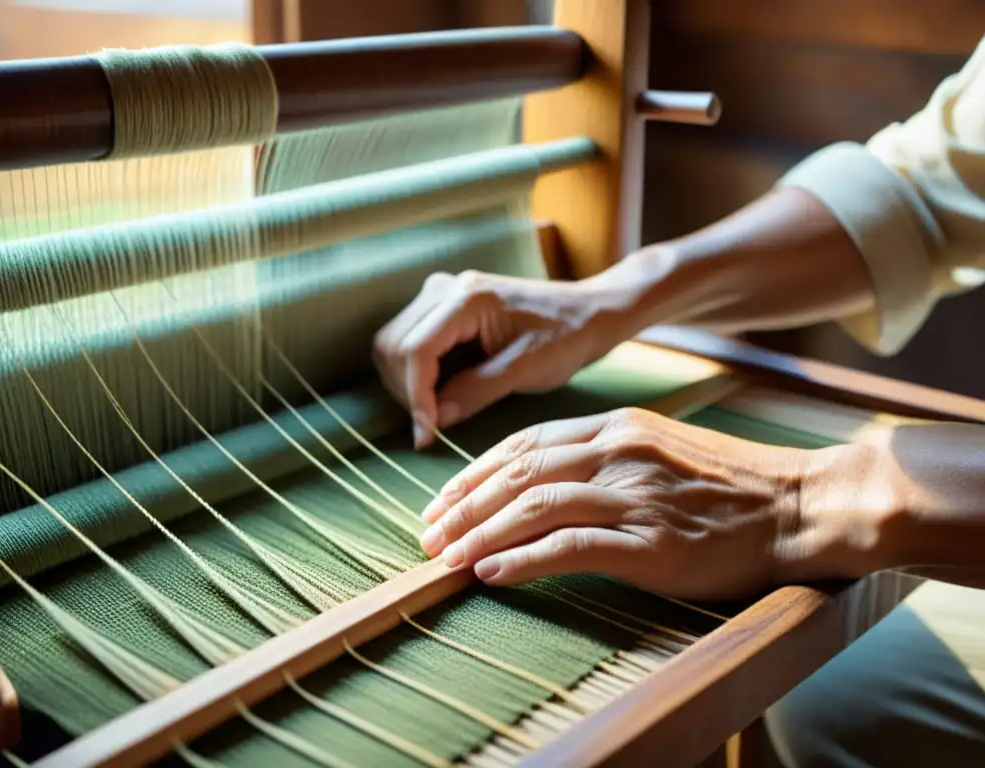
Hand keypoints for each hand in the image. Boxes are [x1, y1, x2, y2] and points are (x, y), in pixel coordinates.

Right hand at [373, 268, 639, 448]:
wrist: (586, 313)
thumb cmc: (566, 337)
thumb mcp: (527, 369)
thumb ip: (478, 391)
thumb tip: (435, 419)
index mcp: (467, 298)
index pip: (415, 349)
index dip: (415, 396)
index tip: (426, 434)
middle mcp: (446, 289)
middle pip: (393, 345)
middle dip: (406, 391)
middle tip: (432, 428)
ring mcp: (441, 295)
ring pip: (393, 344)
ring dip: (406, 384)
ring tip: (437, 412)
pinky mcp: (443, 308)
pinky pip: (409, 342)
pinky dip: (415, 374)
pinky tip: (442, 394)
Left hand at [418, 407, 878, 599]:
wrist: (797, 505)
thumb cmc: (730, 486)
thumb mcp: (659, 450)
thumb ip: (605, 456)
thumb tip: (544, 481)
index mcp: (617, 427)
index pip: (524, 443)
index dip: (475, 472)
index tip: (443, 498)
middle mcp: (617, 452)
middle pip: (518, 472)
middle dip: (463, 504)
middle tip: (428, 533)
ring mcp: (633, 495)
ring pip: (533, 506)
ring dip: (479, 532)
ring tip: (445, 557)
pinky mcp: (650, 541)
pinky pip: (569, 547)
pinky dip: (522, 559)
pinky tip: (491, 572)